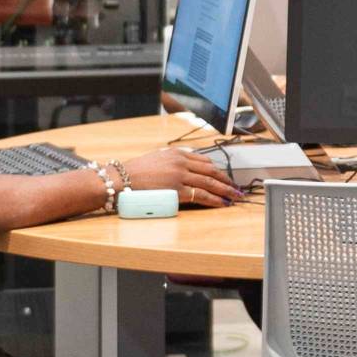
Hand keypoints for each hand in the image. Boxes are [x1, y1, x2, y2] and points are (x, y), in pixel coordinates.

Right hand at [117, 148, 239, 208]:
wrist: (120, 180)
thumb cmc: (135, 172)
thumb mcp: (157, 159)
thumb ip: (173, 162)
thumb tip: (185, 169)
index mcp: (177, 153)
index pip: (204, 161)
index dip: (217, 171)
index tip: (224, 177)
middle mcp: (181, 162)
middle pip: (211, 171)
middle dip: (226, 180)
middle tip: (236, 187)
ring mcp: (180, 176)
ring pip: (210, 183)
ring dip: (225, 190)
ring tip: (234, 197)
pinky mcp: (177, 190)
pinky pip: (201, 195)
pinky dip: (215, 199)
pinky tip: (222, 203)